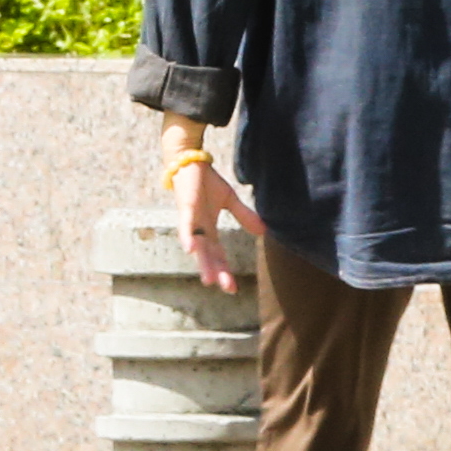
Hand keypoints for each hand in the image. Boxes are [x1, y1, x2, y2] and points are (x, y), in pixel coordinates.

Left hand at [172, 156, 258, 296]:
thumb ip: (244, 216)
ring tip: (209, 280)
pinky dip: (187, 238)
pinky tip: (191, 249)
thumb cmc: (205, 181)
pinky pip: (186, 226)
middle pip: (209, 256)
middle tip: (226, 288)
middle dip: (217, 272)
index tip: (233, 289)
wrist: (189, 161)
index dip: (225, 271)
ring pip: (198, 246)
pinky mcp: (186, 208)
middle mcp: (199, 230)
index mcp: (209, 230)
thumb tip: (264, 231)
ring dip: (203, 263)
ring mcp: (191, 220)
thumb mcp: (229, 200)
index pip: (218, 255)